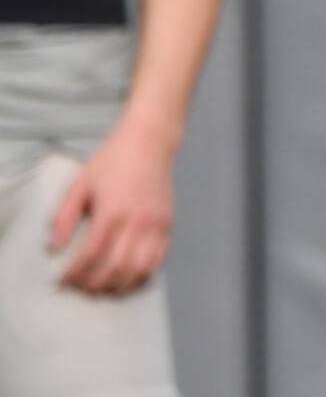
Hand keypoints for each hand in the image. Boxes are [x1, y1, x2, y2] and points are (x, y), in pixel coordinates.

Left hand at [47, 121, 176, 294]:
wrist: (149, 141)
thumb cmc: (113, 159)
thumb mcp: (79, 183)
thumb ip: (63, 217)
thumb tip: (53, 247)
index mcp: (112, 210)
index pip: (91, 254)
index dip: (75, 273)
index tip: (63, 280)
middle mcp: (137, 221)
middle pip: (116, 267)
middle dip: (95, 283)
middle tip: (80, 287)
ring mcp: (156, 224)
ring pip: (139, 269)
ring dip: (119, 284)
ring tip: (102, 287)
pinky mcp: (168, 224)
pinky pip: (157, 260)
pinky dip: (141, 275)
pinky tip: (127, 277)